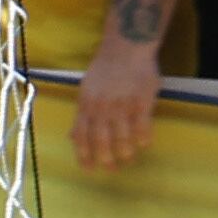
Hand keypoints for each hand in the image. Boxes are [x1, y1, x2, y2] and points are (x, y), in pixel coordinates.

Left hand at [73, 34, 162, 171]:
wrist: (126, 48)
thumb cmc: (106, 69)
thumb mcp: (86, 89)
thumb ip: (83, 112)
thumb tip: (73, 136)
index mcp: (86, 104)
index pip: (81, 135)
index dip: (84, 154)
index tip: (88, 168)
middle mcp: (102, 107)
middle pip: (101, 140)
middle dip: (105, 158)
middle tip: (111, 169)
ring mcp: (122, 104)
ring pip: (122, 136)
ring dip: (125, 151)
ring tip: (128, 158)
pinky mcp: (142, 101)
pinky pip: (142, 125)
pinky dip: (142, 138)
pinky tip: (144, 144)